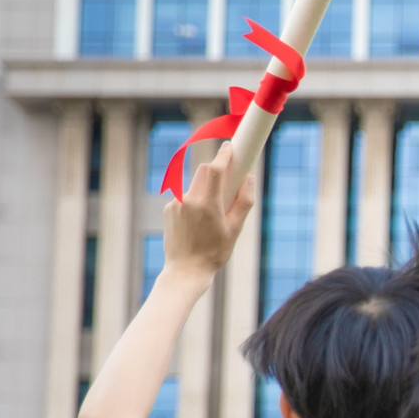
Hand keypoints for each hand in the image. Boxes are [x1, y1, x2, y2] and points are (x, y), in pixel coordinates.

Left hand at [163, 142, 254, 283]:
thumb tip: (249, 179)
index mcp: (207, 204)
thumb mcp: (235, 229)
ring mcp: (176, 204)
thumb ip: (244, 202)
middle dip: (217, 170)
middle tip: (229, 178)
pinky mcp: (169, 209)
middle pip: (204, 172)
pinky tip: (199, 222)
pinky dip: (195, 201)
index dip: (224, 155)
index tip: (230, 146)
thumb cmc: (214, 252)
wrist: (185, 270)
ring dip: (206, 189)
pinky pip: (185, 196)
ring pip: (195, 185)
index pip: (216, 169)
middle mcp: (189, 200)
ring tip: (213, 214)